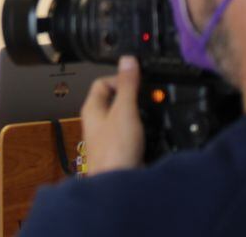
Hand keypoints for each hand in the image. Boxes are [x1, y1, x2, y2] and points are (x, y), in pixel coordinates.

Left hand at [81, 56, 143, 174]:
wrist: (117, 184)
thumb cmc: (113, 151)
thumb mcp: (124, 110)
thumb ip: (127, 85)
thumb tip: (127, 60)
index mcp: (92, 108)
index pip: (102, 82)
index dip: (120, 78)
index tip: (138, 79)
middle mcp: (98, 121)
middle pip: (116, 99)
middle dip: (133, 96)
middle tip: (149, 97)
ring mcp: (108, 136)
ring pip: (125, 116)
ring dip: (139, 113)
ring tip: (152, 113)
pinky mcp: (120, 149)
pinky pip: (132, 133)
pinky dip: (142, 130)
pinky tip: (152, 133)